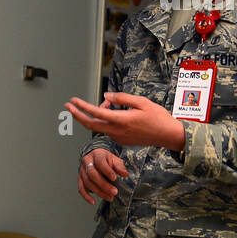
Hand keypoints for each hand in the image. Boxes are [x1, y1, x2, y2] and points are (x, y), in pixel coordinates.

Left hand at [65, 92, 185, 150]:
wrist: (168, 135)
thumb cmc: (158, 117)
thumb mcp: (142, 102)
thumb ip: (122, 98)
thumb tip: (106, 96)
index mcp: (121, 120)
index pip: (96, 113)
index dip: (82, 107)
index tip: (73, 101)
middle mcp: (117, 131)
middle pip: (90, 124)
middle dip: (77, 115)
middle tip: (68, 106)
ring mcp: (118, 138)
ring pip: (99, 126)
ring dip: (97, 115)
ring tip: (108, 103)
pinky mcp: (121, 141)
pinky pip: (107, 130)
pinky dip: (105, 120)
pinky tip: (114, 111)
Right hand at [76, 147, 129, 204]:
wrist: (96, 157)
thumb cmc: (106, 159)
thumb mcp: (115, 160)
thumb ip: (119, 167)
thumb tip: (125, 174)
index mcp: (96, 155)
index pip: (100, 162)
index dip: (107, 171)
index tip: (115, 178)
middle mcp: (87, 162)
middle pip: (92, 174)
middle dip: (104, 184)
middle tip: (114, 192)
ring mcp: (82, 171)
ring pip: (87, 183)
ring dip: (98, 192)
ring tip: (110, 197)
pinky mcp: (80, 179)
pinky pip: (81, 188)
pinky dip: (86, 196)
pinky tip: (93, 202)